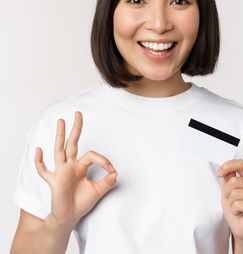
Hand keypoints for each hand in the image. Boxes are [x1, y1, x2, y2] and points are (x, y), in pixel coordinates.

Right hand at [35, 111, 117, 229]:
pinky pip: (44, 171)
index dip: (104, 160)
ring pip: (60, 150)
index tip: (112, 170)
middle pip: (72, 143)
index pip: (92, 155)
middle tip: (78, 114)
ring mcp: (61, 172)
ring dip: (60, 136)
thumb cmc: (81, 202)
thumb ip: (108, 181)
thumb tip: (115, 172)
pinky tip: (39, 150)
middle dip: (76, 129)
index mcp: (80, 166)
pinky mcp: (54, 182)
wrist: (69, 217)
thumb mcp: (99, 190)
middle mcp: (70, 166)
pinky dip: (40, 162)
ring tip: (61, 121)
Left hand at [215, 159, 242, 242]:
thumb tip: (224, 169)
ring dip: (230, 203)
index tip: (218, 173)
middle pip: (234, 181)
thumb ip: (229, 178)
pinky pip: (237, 204)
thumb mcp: (229, 191)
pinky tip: (239, 214)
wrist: (241, 228)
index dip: (227, 166)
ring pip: (234, 193)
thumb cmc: (236, 209)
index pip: (241, 164)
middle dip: (226, 193)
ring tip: (236, 208)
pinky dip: (233, 211)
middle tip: (231, 202)